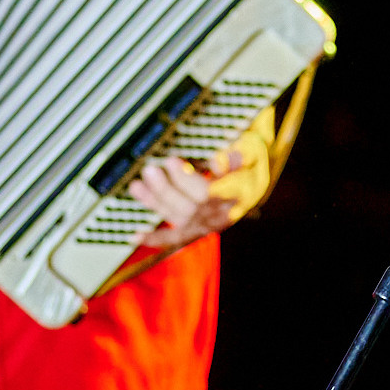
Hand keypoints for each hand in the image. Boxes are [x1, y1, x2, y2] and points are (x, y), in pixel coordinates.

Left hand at [129, 112, 273, 249]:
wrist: (254, 182)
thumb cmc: (251, 163)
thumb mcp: (253, 151)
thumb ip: (239, 154)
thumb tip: (218, 162)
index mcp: (239, 196)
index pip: (208, 192)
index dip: (186, 179)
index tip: (170, 161)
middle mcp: (222, 214)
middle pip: (189, 207)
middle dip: (166, 189)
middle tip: (150, 170)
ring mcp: (207, 224)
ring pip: (178, 217)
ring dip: (155, 202)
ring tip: (136, 186)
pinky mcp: (196, 230)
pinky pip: (174, 238)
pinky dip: (154, 238)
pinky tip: (135, 235)